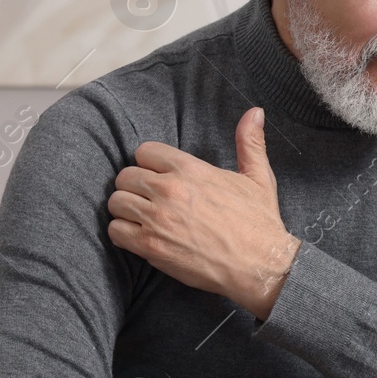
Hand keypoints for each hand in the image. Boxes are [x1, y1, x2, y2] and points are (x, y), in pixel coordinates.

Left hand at [107, 107, 298, 318]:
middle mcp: (169, 189)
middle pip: (125, 176)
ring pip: (116, 202)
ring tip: (143, 218)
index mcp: (191, 170)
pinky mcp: (150, 246)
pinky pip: (115, 231)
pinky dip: (124, 234)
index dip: (151, 164)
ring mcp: (157, 219)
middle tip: (150, 200)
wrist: (261, 265)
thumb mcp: (259, 178)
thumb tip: (255, 112)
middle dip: (136, 187)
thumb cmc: (260, 223)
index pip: (144, 152)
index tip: (160, 176)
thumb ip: (250, 143)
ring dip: (127, 210)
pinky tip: (141, 236)